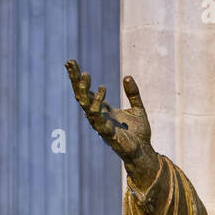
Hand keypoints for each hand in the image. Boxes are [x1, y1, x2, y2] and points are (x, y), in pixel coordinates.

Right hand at [66, 61, 157, 188]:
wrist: (144, 152)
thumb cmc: (138, 133)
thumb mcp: (138, 108)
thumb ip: (133, 93)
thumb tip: (128, 77)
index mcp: (103, 109)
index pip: (87, 91)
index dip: (78, 77)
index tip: (71, 62)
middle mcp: (98, 115)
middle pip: (82, 95)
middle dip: (75, 80)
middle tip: (70, 62)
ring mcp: (101, 124)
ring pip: (86, 105)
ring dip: (84, 90)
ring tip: (85, 74)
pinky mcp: (107, 133)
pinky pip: (98, 117)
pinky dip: (98, 103)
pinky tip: (101, 89)